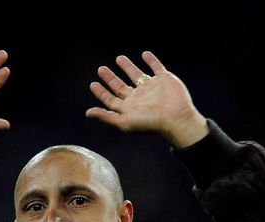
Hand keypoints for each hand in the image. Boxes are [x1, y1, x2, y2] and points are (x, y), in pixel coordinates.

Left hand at [86, 51, 207, 147]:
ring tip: (119, 58)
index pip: (111, 99)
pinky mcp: (164, 79)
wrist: (176, 118)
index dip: (101, 92)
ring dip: (127, 67)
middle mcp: (139, 97)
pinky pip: (156, 67)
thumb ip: (106, 117)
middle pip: (120, 86)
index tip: (93, 84)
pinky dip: (151, 60)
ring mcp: (151, 88)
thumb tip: (88, 113)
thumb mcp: (124, 122)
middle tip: (101, 69)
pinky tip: (145, 54)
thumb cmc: (151, 123)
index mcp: (129, 107)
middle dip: (110, 78)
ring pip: (136, 75)